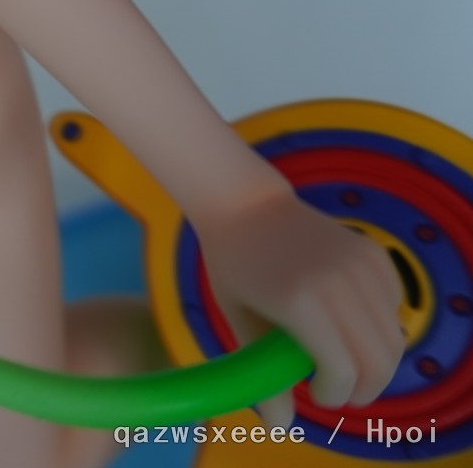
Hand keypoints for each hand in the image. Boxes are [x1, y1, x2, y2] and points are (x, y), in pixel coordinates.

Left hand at [194, 185, 404, 426]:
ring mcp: (362, 265)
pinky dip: (379, 329)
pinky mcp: (375, 254)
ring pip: (393, 339)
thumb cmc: (234, 263)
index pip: (343, 371)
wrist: (246, 203)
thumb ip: (263, 374)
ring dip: (374, 363)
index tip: (314, 394)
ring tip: (341, 361)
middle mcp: (339, 283)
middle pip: (379, 362)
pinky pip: (393, 308)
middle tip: (337, 391)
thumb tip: (280, 425)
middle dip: (363, 389)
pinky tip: (347, 325)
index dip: (333, 394)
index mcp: (300, 301)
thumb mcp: (239, 319)